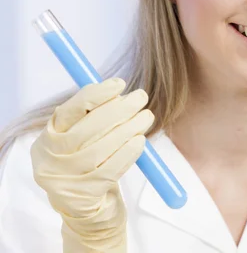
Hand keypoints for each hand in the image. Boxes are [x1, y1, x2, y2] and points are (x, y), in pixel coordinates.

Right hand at [30, 78, 153, 251]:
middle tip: (141, 97)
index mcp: (49, 138)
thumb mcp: (85, 140)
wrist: (88, 213)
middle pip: (87, 127)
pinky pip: (110, 169)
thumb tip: (121, 92)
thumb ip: (95, 118)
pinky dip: (128, 153)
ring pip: (100, 148)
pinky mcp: (83, 197)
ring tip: (146, 117)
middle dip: (119, 108)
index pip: (70, 110)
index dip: (96, 95)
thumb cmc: (92, 166)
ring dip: (128, 128)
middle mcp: (50, 158)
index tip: (120, 84)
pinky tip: (140, 141)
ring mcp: (64, 179)